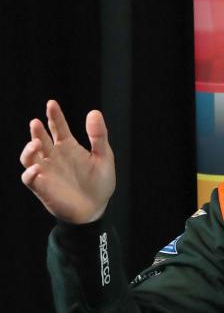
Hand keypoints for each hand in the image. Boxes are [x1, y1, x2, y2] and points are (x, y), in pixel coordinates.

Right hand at [20, 100, 116, 223]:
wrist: (96, 209)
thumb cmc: (100, 183)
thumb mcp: (104, 157)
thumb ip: (99, 136)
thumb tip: (94, 112)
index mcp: (68, 147)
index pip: (58, 127)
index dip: (54, 116)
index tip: (51, 103)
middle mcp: (54, 157)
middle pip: (40, 139)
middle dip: (37, 131)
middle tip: (37, 122)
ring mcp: (47, 171)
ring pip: (29, 157)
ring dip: (29, 150)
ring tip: (36, 143)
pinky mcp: (42, 187)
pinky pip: (30, 179)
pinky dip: (30, 173)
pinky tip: (37, 169)